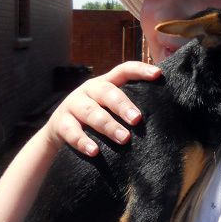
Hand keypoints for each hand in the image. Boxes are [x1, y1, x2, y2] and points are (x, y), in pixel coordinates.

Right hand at [45, 62, 160, 155]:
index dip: (140, 70)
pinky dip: (83, 141)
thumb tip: (161, 116)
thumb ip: (127, 108)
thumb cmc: (95, 119)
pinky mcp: (61, 123)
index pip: (123, 70)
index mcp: (104, 83)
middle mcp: (88, 90)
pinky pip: (72, 131)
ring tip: (124, 139)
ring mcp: (73, 105)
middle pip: (106, 92)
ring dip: (108, 125)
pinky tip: (95, 151)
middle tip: (137, 119)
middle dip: (123, 105)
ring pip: (90, 112)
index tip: (158, 74)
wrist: (59, 129)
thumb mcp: (108, 108)